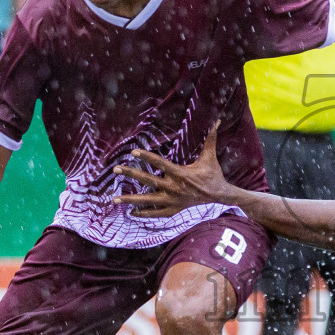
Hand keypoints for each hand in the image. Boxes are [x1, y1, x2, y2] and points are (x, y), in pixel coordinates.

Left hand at [111, 121, 231, 217]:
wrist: (219, 195)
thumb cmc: (212, 174)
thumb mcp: (210, 156)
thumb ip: (211, 138)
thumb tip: (217, 121)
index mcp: (180, 174)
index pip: (159, 163)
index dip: (146, 157)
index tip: (133, 152)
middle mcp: (174, 188)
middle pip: (148, 181)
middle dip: (131, 174)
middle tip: (116, 169)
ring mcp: (172, 201)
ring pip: (148, 201)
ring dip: (131, 200)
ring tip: (115, 199)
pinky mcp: (174, 209)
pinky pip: (156, 213)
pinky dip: (144, 213)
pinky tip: (131, 212)